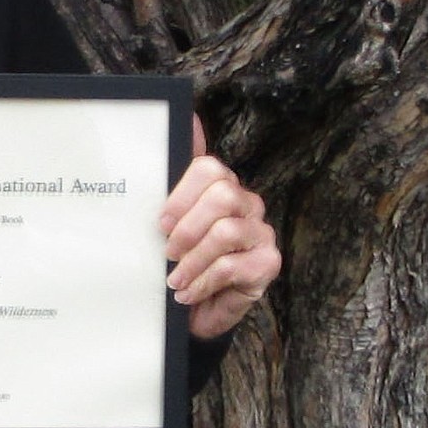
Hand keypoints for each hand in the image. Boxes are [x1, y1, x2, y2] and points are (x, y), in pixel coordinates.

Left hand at [160, 119, 280, 340]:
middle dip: (187, 227)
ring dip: (192, 261)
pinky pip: (231, 267)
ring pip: (225, 233)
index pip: (209, 168)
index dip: (181, 195)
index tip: (160, 223)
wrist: (194, 311)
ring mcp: (261, 233)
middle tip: (166, 251)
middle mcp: (246, 204)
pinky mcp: (268, 263)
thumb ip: (173, 177)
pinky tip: (187, 293)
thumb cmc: (180, 262)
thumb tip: (188, 116)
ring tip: (174, 280)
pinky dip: (202, 282)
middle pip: (221, 195)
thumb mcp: (168, 223)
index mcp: (221, 187)